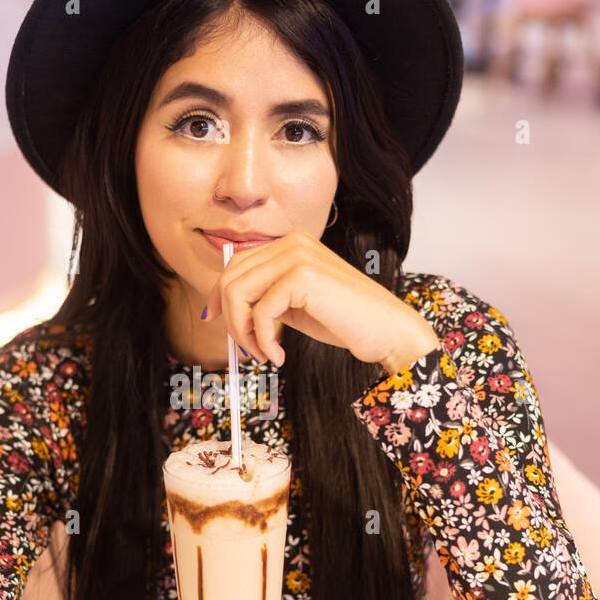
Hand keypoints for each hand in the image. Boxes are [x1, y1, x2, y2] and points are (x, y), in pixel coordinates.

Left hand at [201, 230, 441, 374]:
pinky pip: (261, 312)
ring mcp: (297, 255)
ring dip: (244, 332)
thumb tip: (222, 307)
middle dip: (231, 319)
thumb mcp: (294, 304)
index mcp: (290, 244)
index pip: (237, 263)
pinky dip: (263, 340)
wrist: (385, 330)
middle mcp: (292, 243)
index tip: (214, 319)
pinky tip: (279, 356)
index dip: (219, 294)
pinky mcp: (302, 276)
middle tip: (247, 349)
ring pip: (239, 293)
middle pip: (232, 277)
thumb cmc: (344, 320)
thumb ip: (265, 297)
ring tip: (263, 354)